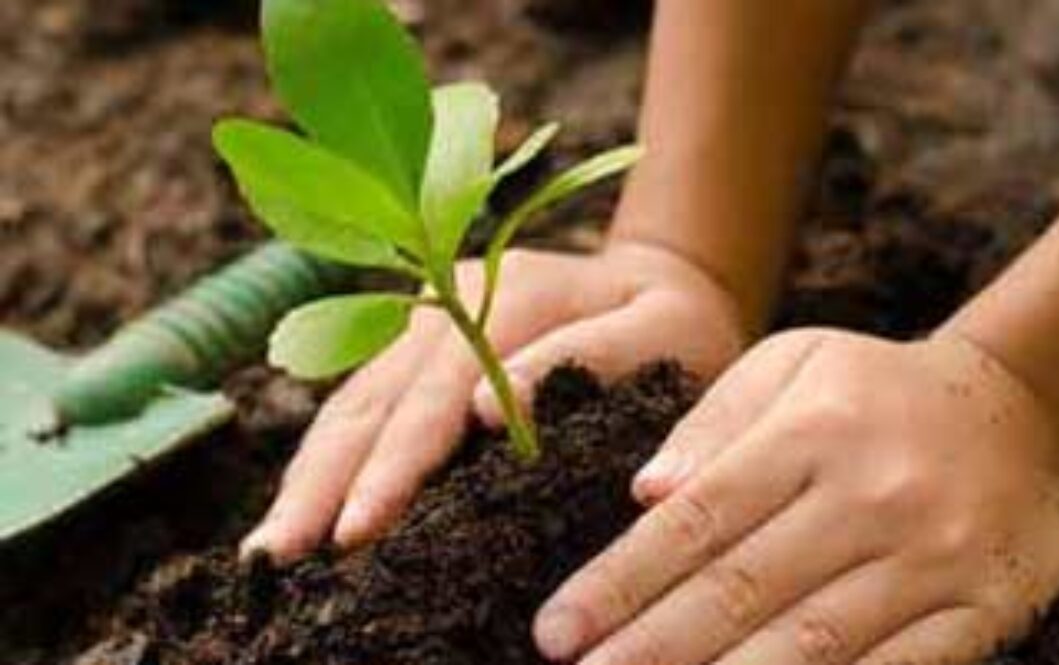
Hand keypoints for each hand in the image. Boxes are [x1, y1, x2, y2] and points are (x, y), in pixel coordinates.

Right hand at [241, 241, 746, 562]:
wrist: (666, 280)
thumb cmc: (675, 320)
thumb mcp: (663, 330)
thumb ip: (587, 358)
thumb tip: (486, 413)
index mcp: (508, 295)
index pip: (436, 391)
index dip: (393, 465)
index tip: (356, 531)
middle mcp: (448, 301)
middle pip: (372, 397)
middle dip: (323, 481)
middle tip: (277, 558)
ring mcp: (426, 321)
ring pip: (351, 401)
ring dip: (309, 475)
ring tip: (269, 548)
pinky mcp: (419, 347)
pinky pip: (361, 405)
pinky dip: (328, 459)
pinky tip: (305, 506)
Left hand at [535, 329, 1058, 664]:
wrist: (1026, 408)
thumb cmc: (879, 389)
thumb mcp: (795, 364)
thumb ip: (715, 422)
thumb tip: (644, 493)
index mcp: (810, 433)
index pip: (696, 521)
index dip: (619, 581)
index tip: (556, 629)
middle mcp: (868, 497)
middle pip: (740, 589)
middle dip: (650, 645)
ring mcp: (929, 559)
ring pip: (809, 642)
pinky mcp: (982, 609)